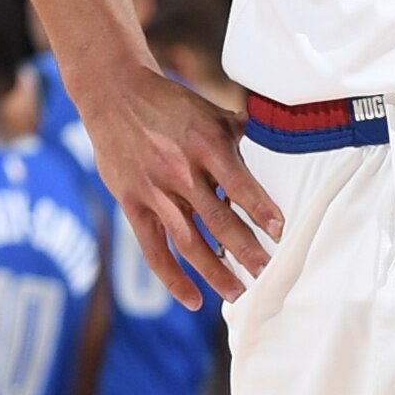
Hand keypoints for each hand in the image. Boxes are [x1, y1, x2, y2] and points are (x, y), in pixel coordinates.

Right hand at [74, 57, 281, 303]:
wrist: (113, 94)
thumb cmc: (169, 104)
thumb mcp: (210, 110)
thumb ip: (240, 133)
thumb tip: (279, 142)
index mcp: (206, 143)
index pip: (239, 184)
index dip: (261, 209)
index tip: (280, 231)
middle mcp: (180, 171)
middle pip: (219, 220)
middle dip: (246, 250)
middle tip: (268, 273)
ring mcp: (154, 191)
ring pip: (189, 242)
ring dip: (216, 272)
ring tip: (239, 294)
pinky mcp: (132, 205)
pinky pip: (154, 250)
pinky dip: (173, 278)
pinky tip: (193, 300)